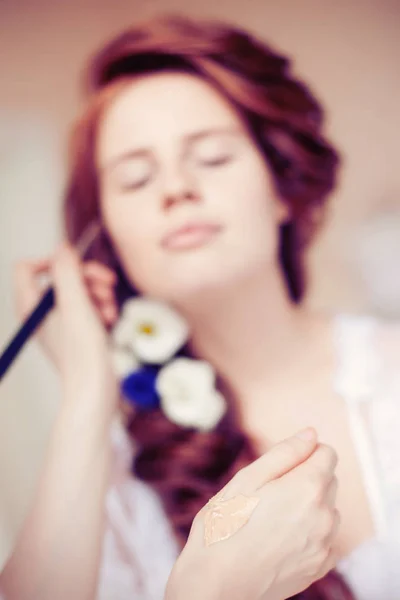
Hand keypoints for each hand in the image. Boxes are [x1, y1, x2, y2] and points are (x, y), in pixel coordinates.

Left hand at [14, 244, 118, 399]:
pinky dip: (102, 308)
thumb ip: (68, 273)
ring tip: (110, 310)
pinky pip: (89, 307)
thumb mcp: (76, 306)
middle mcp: (42, 313)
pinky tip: (111, 319)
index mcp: (31, 306)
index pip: (28, 268)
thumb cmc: (83, 355)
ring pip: (80, 290)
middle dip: (88, 277)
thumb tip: (63, 248)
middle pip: (62, 276)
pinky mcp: (78, 331)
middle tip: (108, 282)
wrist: (96, 392)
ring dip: (100, 294)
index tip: (76, 265)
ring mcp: (61, 322)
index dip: (53, 261)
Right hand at [165, 429, 338, 599]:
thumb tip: (311, 433)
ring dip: (309, 506)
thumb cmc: (224, 528)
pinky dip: (309, 533)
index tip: (278, 469)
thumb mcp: (247, 479)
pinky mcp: (319, 567)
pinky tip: (281, 539)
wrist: (216, 586)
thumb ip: (285, 452)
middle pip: (328, 479)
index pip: (326, 453)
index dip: (302, 453)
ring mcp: (324, 545)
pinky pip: (325, 538)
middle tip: (268, 494)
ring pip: (327, 509)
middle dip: (305, 478)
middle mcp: (325, 516)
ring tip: (272, 519)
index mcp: (308, 488)